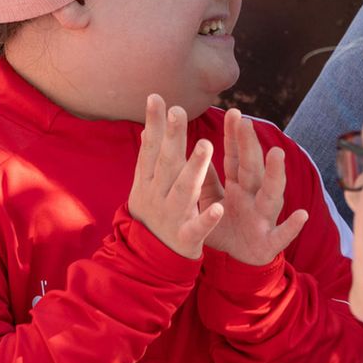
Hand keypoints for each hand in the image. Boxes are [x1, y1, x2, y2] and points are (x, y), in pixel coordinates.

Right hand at [130, 95, 225, 258]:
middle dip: (173, 137)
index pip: (151, 149)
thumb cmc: (150, 218)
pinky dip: (207, 219)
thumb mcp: (145, 188)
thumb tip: (147, 129)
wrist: (144, 265)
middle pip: (166, 163)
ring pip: (184, 190)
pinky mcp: (185, 240)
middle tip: (180, 111)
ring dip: (195, 168)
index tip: (157, 97)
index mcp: (147, 183)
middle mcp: (156, 197)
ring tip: (207, 145)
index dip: (155, 124)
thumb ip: (150, 160)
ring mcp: (171, 217)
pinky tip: (218, 208)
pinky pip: (197, 228)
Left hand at [201, 110, 306, 266]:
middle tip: (245, 123)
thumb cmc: (225, 229)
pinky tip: (301, 215)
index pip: (237, 158)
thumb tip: (195, 149)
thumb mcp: (212, 201)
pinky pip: (282, 234)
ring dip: (274, 175)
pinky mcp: (270, 243)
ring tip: (276, 156)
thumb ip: (207, 178)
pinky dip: (292, 225)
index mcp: (240, 187)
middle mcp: (254, 198)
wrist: (235, 265)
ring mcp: (264, 218)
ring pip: (271, 194)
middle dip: (250, 147)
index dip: (235, 137)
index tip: (233, 112)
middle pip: (252, 169)